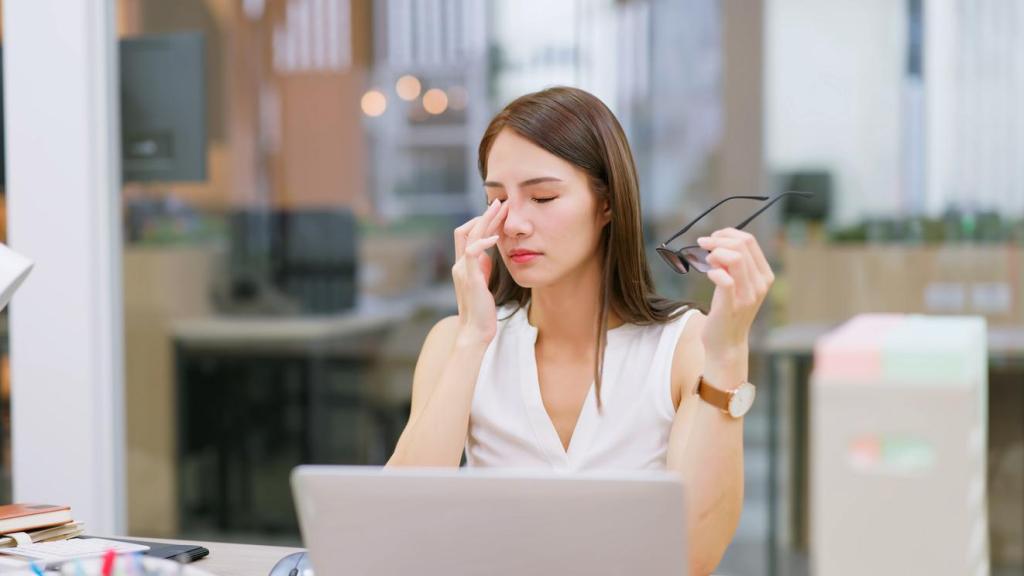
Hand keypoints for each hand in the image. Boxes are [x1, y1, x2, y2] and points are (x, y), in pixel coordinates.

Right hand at [451, 199, 508, 346]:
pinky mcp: (470, 277)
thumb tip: (488, 255)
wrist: (475, 330)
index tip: (498, 212)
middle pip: (467, 229)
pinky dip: (484, 242)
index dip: (481, 221)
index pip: (467, 234)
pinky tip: (496, 238)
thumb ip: (482, 267)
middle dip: (485, 214)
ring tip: (501, 208)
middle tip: (500, 201)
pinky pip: (473, 252)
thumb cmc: (481, 309)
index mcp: (463, 264)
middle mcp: (460, 264)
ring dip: (486, 220)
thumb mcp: (482, 282)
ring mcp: (463, 270)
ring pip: (470, 235)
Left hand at [696, 228, 774, 361]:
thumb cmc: (727, 310)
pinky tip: (708, 274)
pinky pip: (725, 280)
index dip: (727, 233)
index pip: (749, 240)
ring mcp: (748, 295)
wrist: (727, 343)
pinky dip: (714, 271)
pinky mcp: (732, 306)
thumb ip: (733, 265)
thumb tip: (717, 242)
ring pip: (736, 257)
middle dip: (718, 240)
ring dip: (715, 253)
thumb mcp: (736, 284)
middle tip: (702, 246)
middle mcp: (760, 284)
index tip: (712, 238)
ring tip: (706, 261)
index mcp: (764, 275)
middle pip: (742, 245)